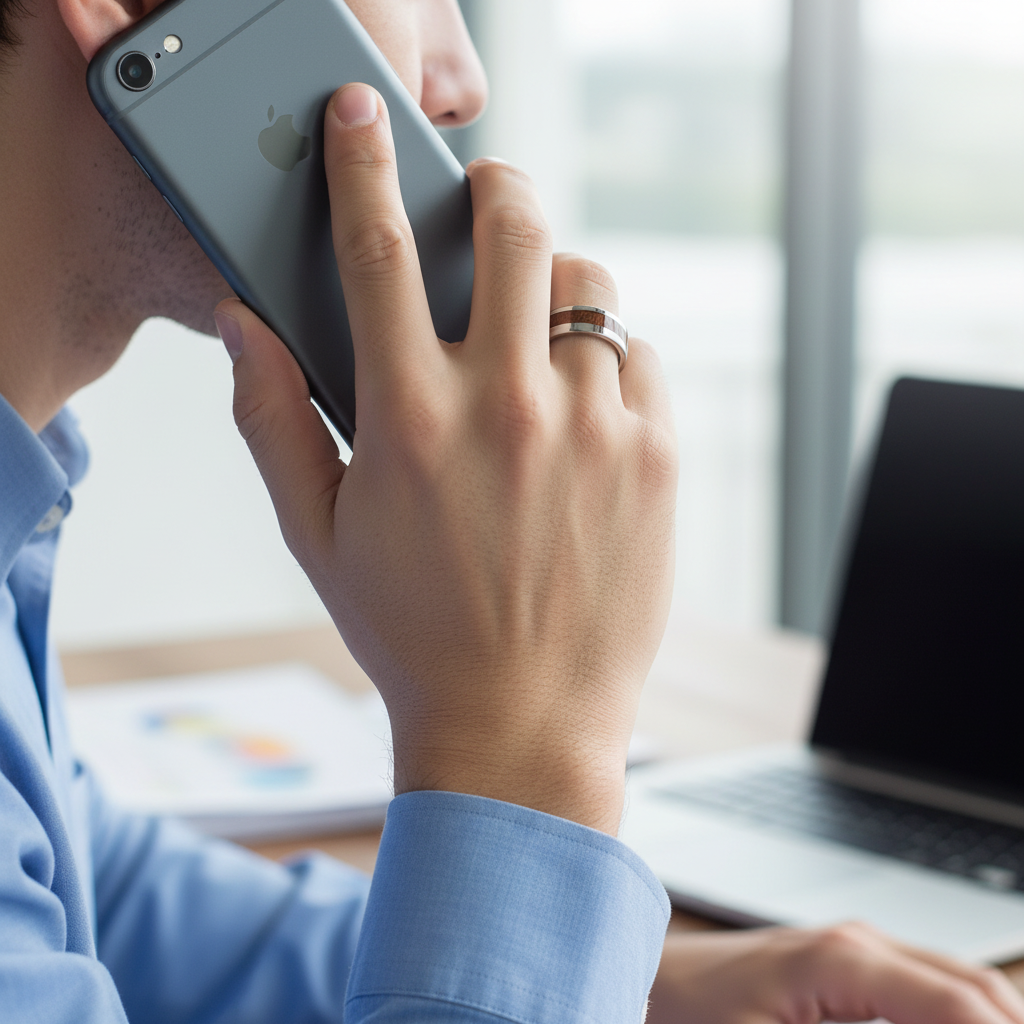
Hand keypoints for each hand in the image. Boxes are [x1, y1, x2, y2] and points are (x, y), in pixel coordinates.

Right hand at [214, 83, 676, 834]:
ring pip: (590, 288)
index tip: (360, 115)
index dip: (361, 162)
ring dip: (557, 291)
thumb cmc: (410, 632)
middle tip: (489, 202)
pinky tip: (582, 420)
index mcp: (410, 419)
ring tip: (538, 341)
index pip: (375, 248)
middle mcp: (507, 408)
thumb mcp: (315, 533)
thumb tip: (247, 321)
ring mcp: (595, 429)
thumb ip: (271, 417)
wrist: (521, 723)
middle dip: (497, 191)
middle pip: (517, 226)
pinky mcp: (657, 458)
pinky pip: (640, 361)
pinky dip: (610, 368)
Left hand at [648, 923, 1023, 1023]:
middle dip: (1003, 1022)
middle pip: (975, 986)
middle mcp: (861, 942)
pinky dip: (951, 1016)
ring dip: (981, 1019)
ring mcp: (856, 947)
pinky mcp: (847, 964)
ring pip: (957, 983)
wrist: (650, 972)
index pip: (959, 1002)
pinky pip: (924, 987)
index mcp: (845, 960)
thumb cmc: (696, 1012)